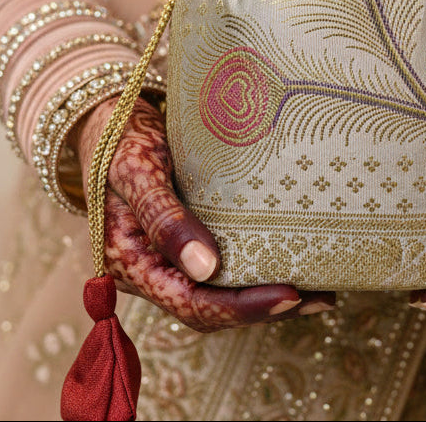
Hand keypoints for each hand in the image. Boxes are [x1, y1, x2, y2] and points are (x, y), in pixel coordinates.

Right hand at [73, 96, 335, 331]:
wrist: (107, 116)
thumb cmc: (118, 137)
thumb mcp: (137, 171)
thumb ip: (165, 218)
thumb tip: (206, 269)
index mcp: (129, 263)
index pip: (190, 303)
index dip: (241, 307)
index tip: (290, 295)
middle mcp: (149, 270)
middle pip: (209, 308)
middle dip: (263, 309)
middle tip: (318, 297)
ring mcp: (166, 258)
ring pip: (217, 294)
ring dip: (265, 298)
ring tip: (318, 291)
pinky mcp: (184, 241)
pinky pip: (220, 268)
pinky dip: (255, 271)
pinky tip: (291, 263)